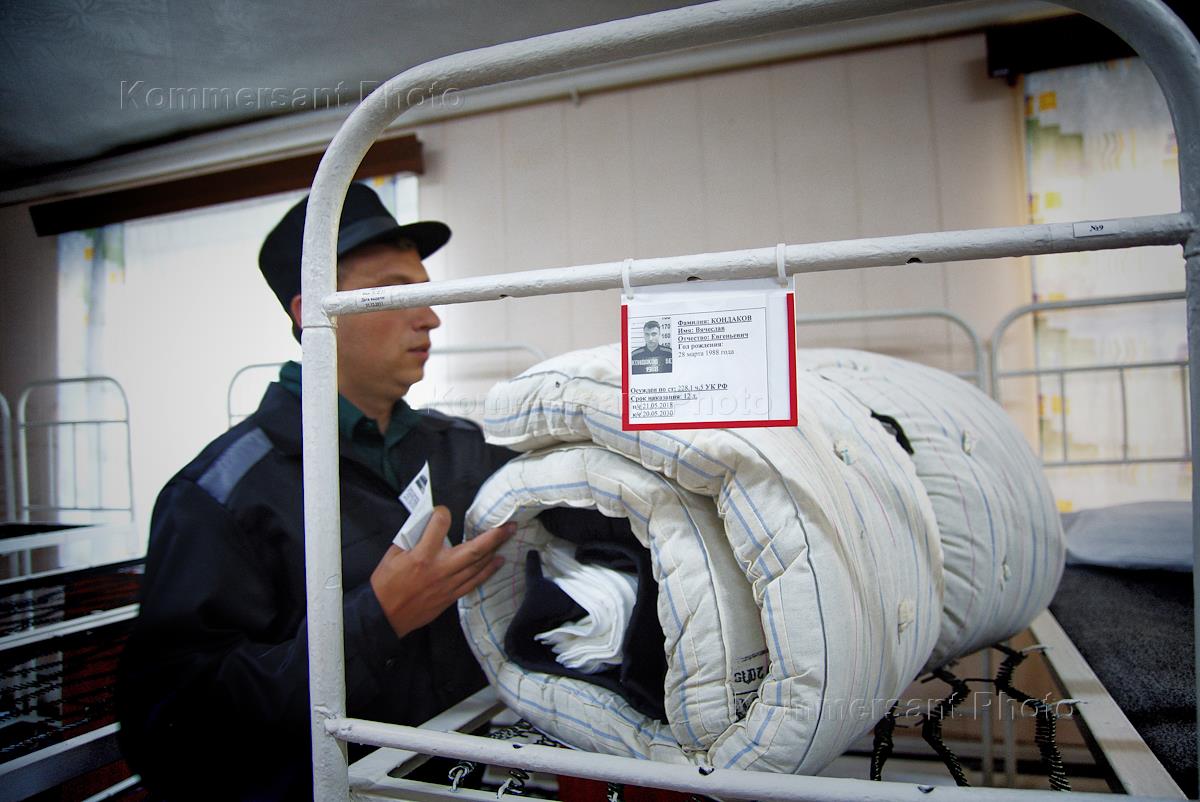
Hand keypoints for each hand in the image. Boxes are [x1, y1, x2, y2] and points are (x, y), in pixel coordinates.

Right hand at [370, 506, 514, 638]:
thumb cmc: (385, 584)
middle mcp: (440, 568)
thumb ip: (411, 539)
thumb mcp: (392, 555)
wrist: (384, 616)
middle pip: (474, 550)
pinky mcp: (450, 597)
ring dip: (495, 550)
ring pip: (478, 566)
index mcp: (422, 555)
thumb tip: (426, 525)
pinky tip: (497, 562)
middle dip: (494, 536)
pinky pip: (474, 582)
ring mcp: (448, 584)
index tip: (443, 511)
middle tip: (509, 525)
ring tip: (507, 537)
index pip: (440, 525)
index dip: (442, 513)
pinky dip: (488, 571)